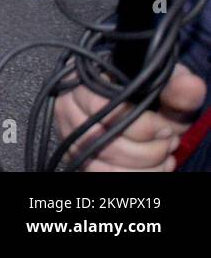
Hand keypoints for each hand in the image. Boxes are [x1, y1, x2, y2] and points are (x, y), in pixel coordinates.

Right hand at [54, 63, 205, 170]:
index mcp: (84, 81)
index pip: (101, 107)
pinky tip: (152, 168)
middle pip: (102, 141)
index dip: (140, 125)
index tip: (166, 130)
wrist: (143, 113)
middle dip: (147, 151)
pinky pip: (101, 176)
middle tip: (168, 142)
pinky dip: (134, 176)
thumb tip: (191, 85)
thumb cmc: (152, 98)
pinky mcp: (76, 157)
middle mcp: (67, 106)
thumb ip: (178, 90)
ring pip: (102, 165)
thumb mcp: (166, 92)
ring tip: (163, 156)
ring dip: (143, 167)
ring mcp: (70, 134)